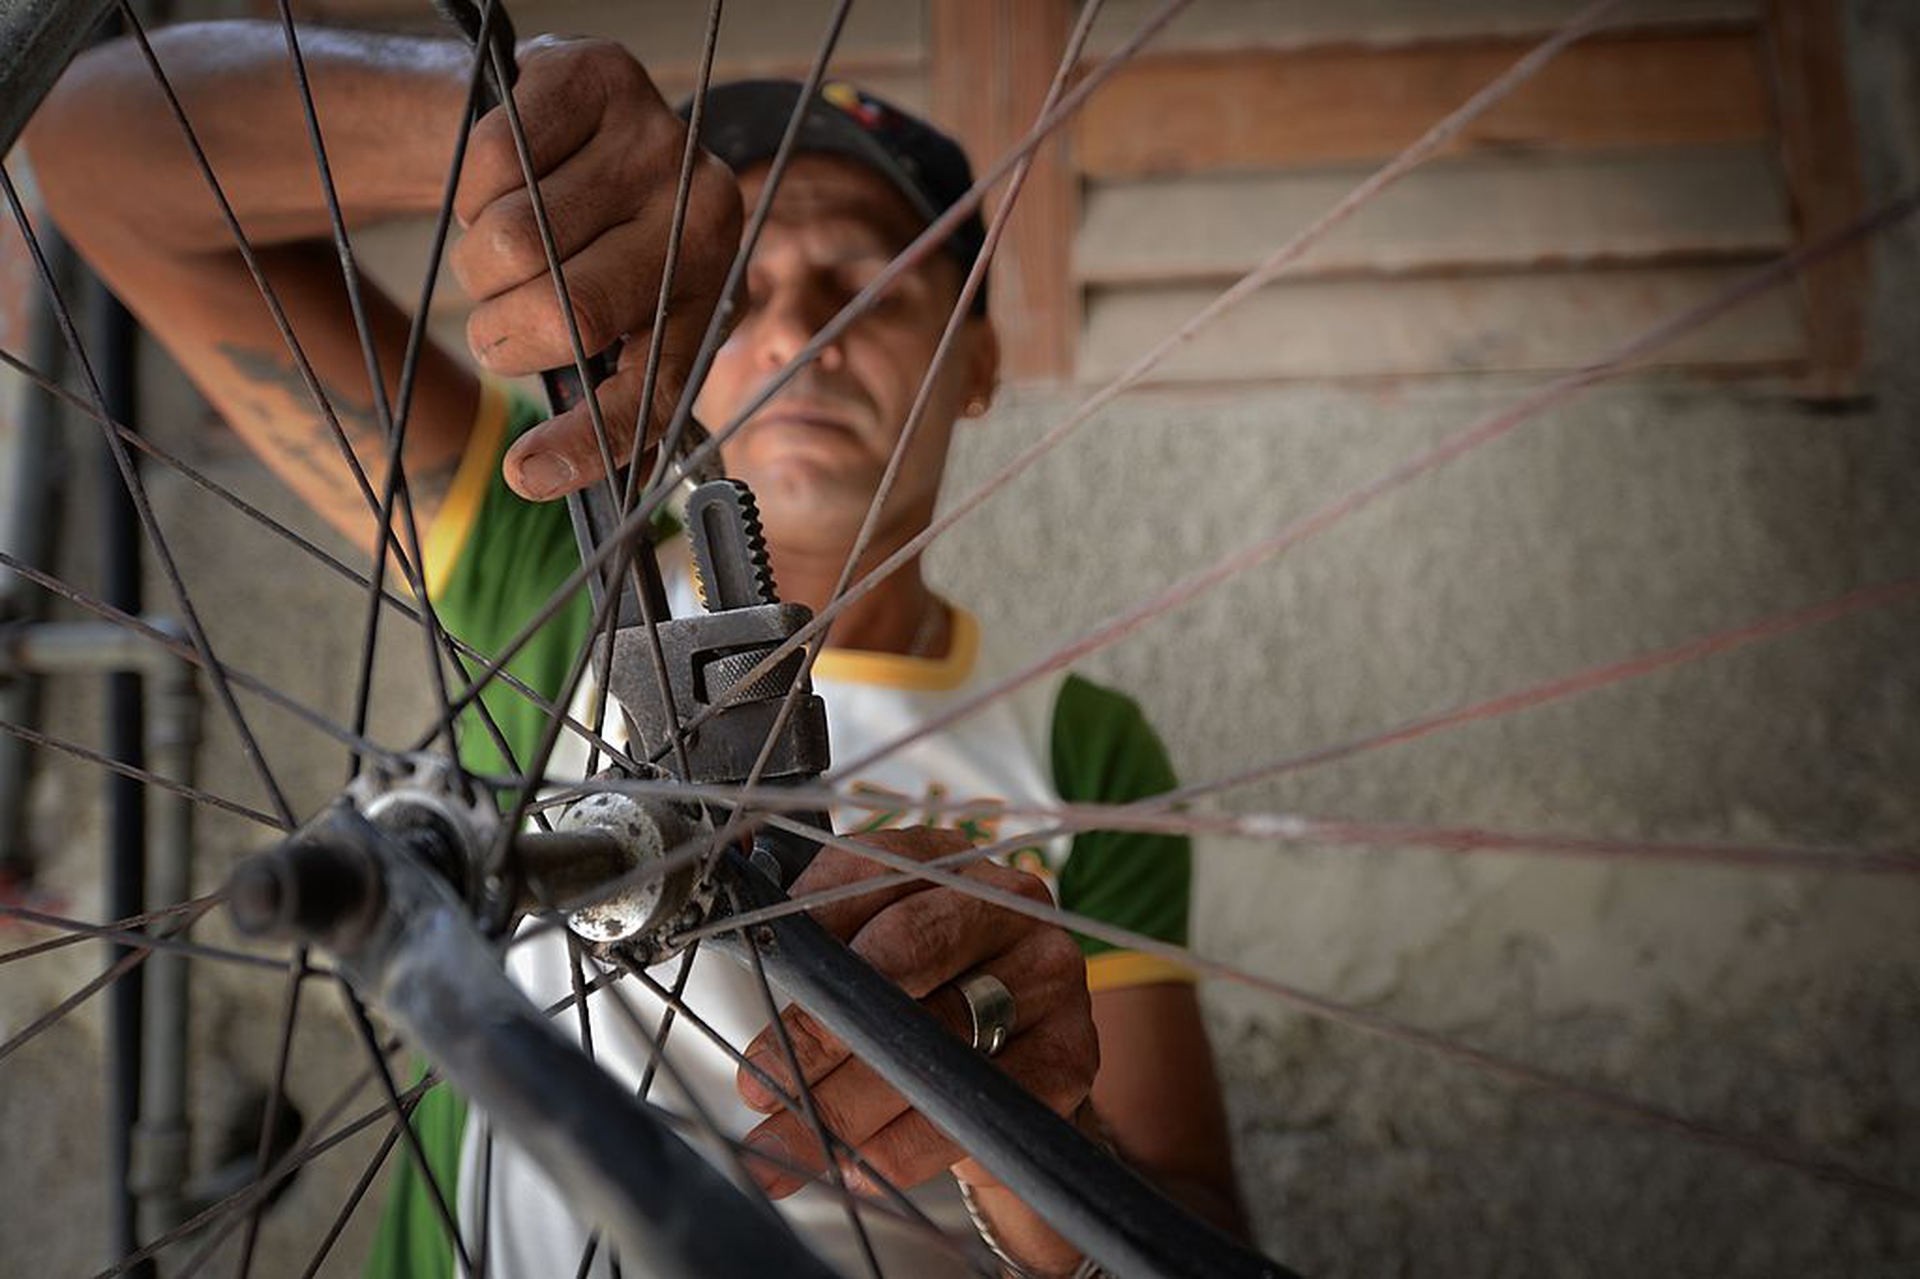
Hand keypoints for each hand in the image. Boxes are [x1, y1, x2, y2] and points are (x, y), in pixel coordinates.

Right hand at [450, 38, 741, 499]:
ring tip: (505, 247)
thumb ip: (600, 391)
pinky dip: (470, 187)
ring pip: (513, 241)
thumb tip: (542, 478)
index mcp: (712, 291)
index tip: (526, 474)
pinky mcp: (600, 76)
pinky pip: (495, 163)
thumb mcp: (612, 315)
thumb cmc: (586, 240)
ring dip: (478, 262)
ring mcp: (659, 140)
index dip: (588, 441)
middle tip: (496, 326)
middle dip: (502, 335)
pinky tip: (502, 182)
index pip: (655, 386)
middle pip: (566, 312)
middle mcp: (705, 213)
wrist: (559, 119)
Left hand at [734, 827, 1098, 1198]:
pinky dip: (910, 1145)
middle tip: (757, 1088)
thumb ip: (808, 940)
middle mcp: (1008, 899)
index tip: (752, 984)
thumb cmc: (915, 1004)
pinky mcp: (1074, 1049)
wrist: (1005, 1074)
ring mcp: (1050, 972)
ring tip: (785, 1148)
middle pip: (900, 957)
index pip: (867, 871)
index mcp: (946, 857)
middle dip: (817, 1032)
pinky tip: (860, 1169)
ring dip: (848, 1105)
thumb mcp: (864, 956)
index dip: (804, 929)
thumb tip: (730, 936)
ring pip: (936, 1037)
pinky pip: (982, 1103)